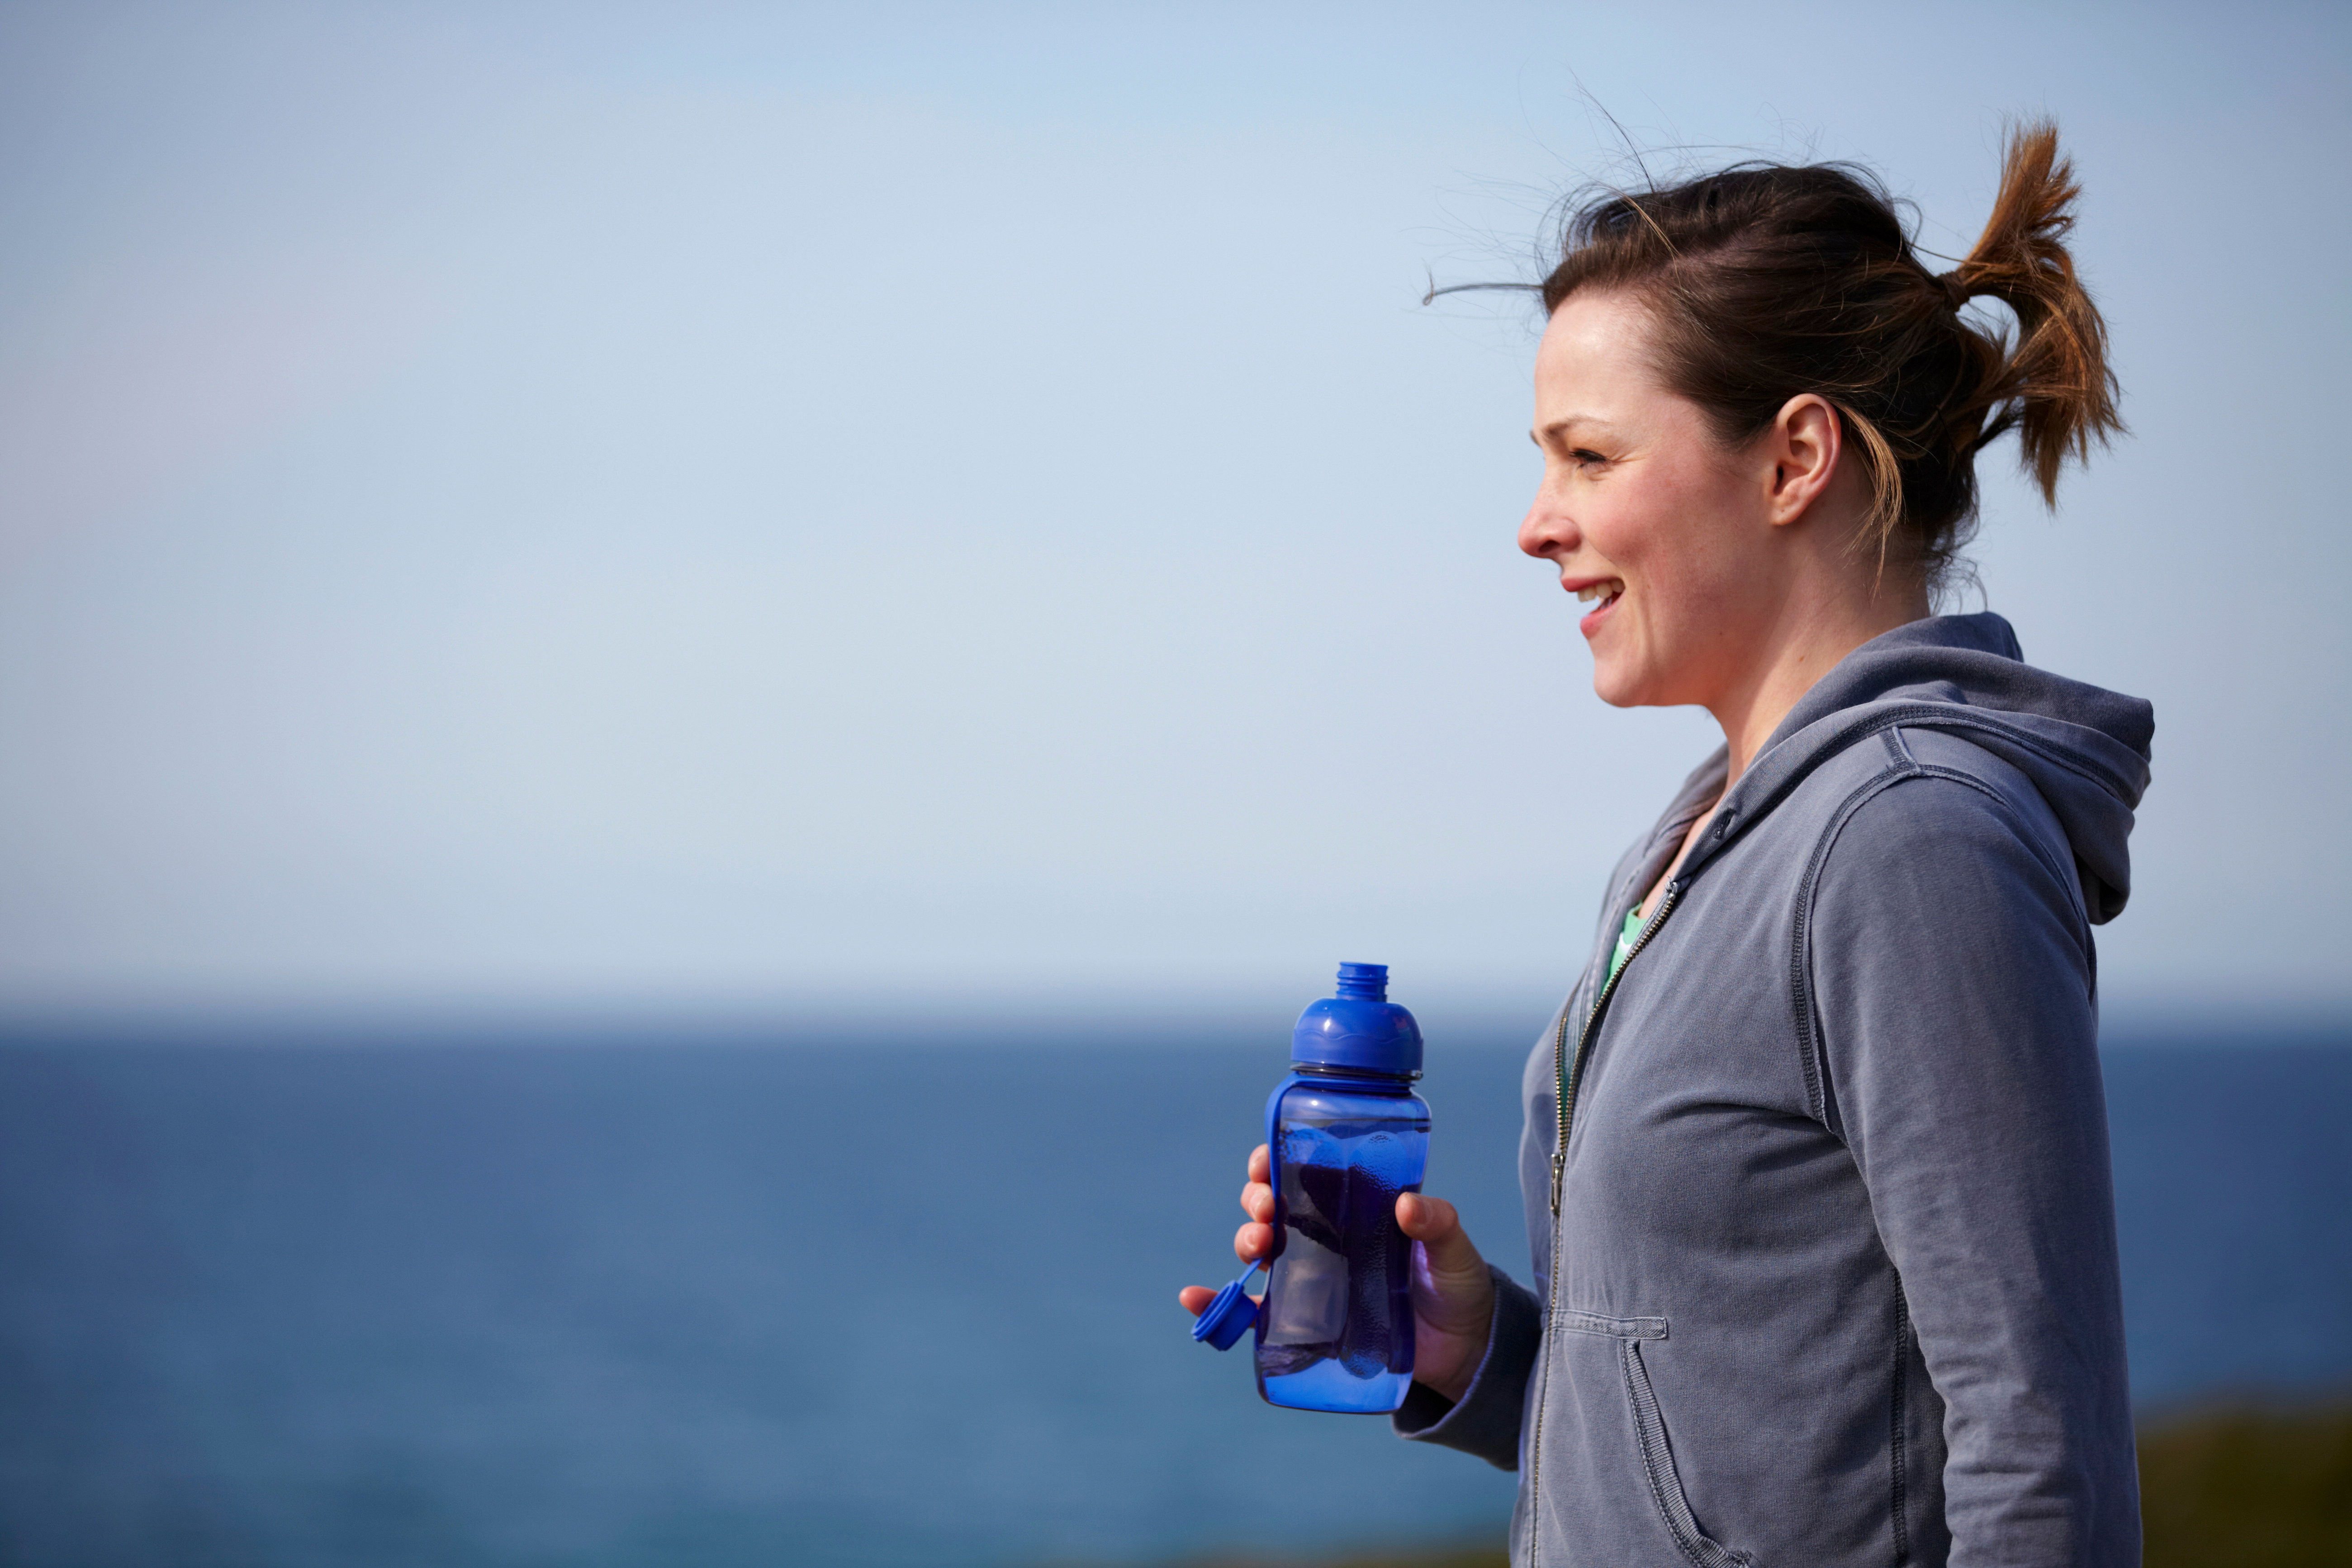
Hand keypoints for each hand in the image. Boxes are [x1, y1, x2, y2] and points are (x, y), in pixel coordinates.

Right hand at [1177, 1146, 1494, 1404]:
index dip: (1277, 1161)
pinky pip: (1254, 1311)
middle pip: (1274, 1205)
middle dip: (1257, 1199)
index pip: (1304, 1173)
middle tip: (1267, 1209)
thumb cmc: (1457, 1286)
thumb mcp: (1453, 1249)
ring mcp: (1314, 1276)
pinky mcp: (1307, 1319)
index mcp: (1355, 1207)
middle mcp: (1327, 1236)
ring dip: (1245, 1238)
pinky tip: (1195, 1297)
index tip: (1267, 1160)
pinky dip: (1218, 1304)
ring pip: (1261, 1247)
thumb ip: (1438, 1224)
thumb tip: (1408, 1205)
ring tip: (1258, 1246)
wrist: (1464, 1348)